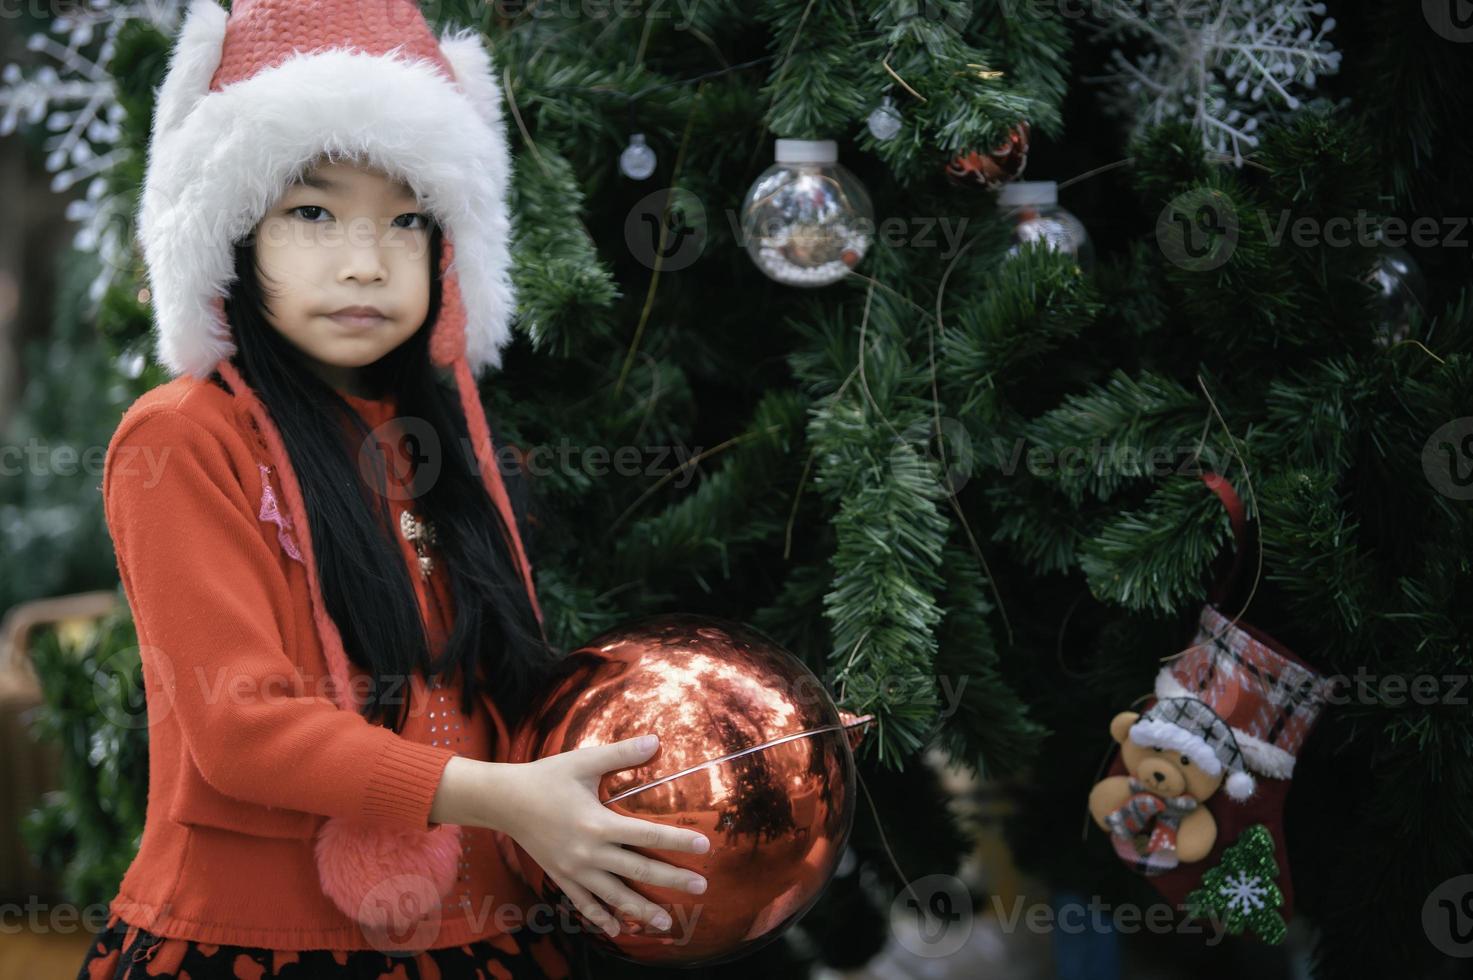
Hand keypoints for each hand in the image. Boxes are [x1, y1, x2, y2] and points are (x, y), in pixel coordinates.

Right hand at [498, 734, 709, 936]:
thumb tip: (656, 740)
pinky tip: (617, 929)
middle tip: (701, 886)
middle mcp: (589, 853)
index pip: (648, 835)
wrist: (505, 801)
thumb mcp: (584, 761)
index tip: (704, 846)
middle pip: (638, 870)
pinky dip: (601, 917)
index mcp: (598, 823)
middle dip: (672, 879)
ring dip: (641, 909)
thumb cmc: (547, 777)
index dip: (678, 841)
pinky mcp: (561, 877)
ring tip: (666, 922)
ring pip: (614, 895)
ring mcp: (574, 870)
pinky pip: (584, 903)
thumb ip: (621, 754)